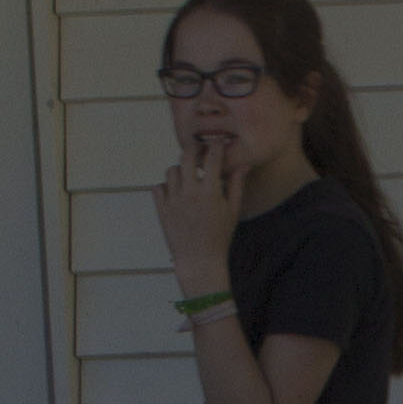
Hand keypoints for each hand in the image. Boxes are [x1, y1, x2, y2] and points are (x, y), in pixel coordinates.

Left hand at [156, 138, 244, 289]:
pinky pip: (158, 187)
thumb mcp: (232, 211)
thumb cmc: (219, 237)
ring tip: (187, 178)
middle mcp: (190, 193)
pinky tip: (175, 193)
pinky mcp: (162, 209)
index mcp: (210, 193)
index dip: (215, 146)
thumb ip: (236, 185)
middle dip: (192, 149)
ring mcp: (173, 201)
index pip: (211, 158)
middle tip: (198, 151)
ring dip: (179, 170)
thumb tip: (244, 164)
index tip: (216, 142)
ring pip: (171, 171)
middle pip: (186, 157)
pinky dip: (166, 187)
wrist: (199, 261)